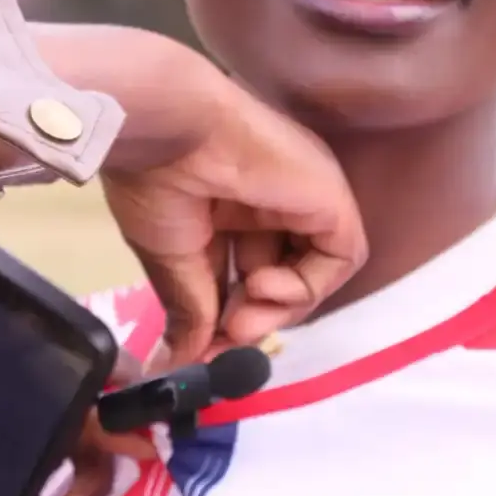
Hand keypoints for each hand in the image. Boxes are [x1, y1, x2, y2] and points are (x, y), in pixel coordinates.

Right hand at [37, 26, 365, 364]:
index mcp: (229, 206)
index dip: (229, 316)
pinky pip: (341, 257)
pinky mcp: (329, 198)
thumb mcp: (170, 260)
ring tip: (241, 312)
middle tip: (226, 334)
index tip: (205, 346)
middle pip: (281, 278)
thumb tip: (178, 366)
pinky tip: (263, 287)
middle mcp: (272, 201)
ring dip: (279, 309)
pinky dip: (307, 288)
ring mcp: (303, 198)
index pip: (243, 275)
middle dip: (254, 317)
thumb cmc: (154, 182)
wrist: (163, 130)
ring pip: (313, 273)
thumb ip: (189, 311)